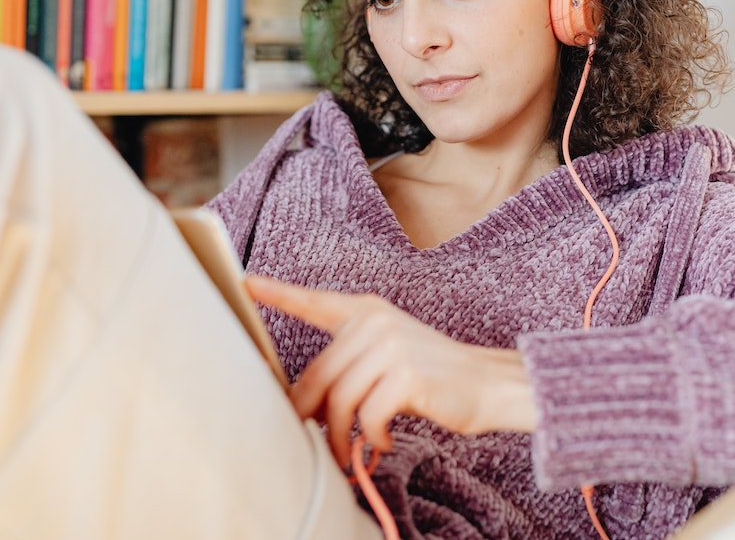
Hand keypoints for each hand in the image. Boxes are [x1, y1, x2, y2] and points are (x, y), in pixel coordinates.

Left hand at [244, 275, 536, 466]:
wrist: (487, 384)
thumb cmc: (432, 377)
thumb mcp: (388, 355)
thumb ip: (349, 364)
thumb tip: (302, 403)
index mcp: (367, 311)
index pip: (314, 302)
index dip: (278, 293)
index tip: (247, 281)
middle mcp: (375, 322)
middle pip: (318, 375)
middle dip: (311, 416)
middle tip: (318, 443)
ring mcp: (391, 346)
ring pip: (338, 401)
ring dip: (339, 437)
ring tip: (350, 452)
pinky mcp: (406, 375)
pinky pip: (367, 416)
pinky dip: (371, 439)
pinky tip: (381, 443)